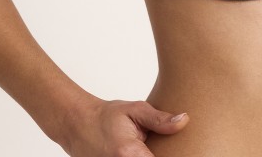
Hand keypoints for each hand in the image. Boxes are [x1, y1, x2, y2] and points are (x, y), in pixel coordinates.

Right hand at [59, 97, 189, 156]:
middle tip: (151, 145)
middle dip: (158, 155)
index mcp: (130, 154)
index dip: (173, 156)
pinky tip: (140, 152)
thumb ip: (160, 119)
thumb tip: (184, 120)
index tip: (174, 150)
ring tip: (144, 148)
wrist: (78, 124)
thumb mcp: (135, 110)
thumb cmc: (107, 116)